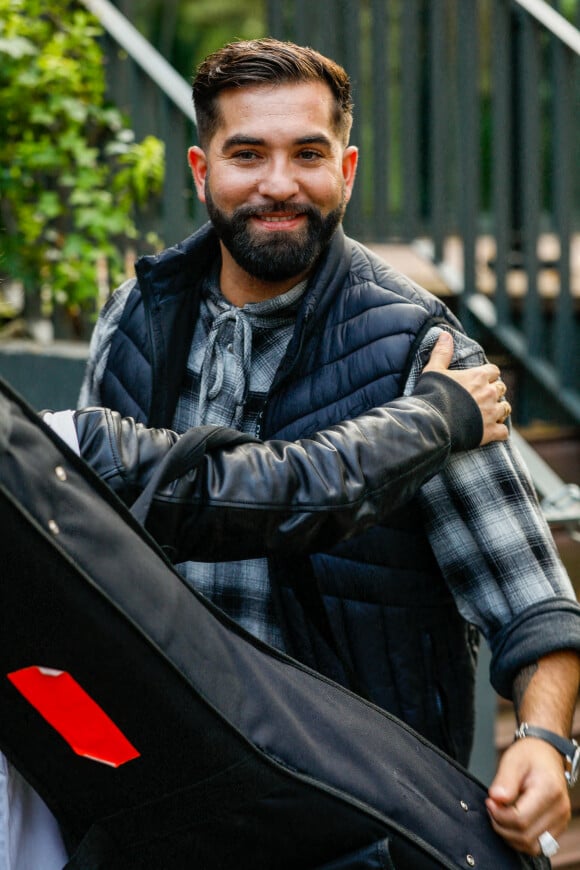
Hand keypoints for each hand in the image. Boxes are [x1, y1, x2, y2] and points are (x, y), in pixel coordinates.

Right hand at [423, 332, 510, 445]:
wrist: (432, 423)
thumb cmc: (432, 395)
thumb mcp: (434, 370)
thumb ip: (442, 352)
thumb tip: (445, 333)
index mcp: (478, 377)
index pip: (493, 371)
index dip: (488, 375)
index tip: (481, 379)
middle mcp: (489, 393)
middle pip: (501, 388)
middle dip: (494, 391)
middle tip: (483, 397)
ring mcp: (492, 413)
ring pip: (506, 408)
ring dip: (499, 410)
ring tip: (489, 413)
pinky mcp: (489, 432)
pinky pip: (504, 431)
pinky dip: (500, 431)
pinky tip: (493, 431)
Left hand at [486, 738, 570, 854]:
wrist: (546, 754)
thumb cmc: (528, 756)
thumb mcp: (512, 760)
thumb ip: (504, 780)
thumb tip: (496, 799)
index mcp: (549, 789)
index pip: (520, 819)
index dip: (499, 815)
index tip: (489, 801)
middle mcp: (559, 808)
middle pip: (525, 836)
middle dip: (502, 826)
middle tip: (492, 808)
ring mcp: (561, 820)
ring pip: (532, 846)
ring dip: (510, 836)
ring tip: (500, 815)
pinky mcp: (558, 827)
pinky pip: (537, 845)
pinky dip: (520, 839)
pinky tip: (511, 822)